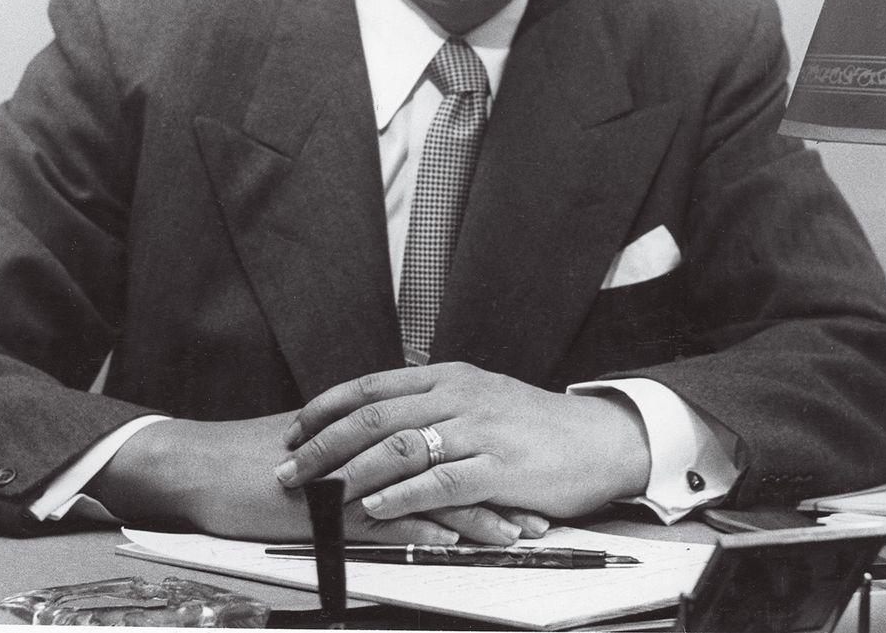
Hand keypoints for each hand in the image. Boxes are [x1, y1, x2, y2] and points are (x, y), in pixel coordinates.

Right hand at [87, 412, 547, 543]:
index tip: (527, 481)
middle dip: (498, 488)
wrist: (208, 465)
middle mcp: (369, 443)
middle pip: (449, 461)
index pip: (444, 440)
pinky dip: (424, 529)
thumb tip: (406, 455)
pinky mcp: (331, 502)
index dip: (488, 462)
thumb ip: (367, 448)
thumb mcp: (326, 447)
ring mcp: (353, 472)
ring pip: (428, 489)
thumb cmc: (266, 459)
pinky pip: (385, 517)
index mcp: (373, 426)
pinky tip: (456, 543)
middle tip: (540, 510)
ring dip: (477, 514)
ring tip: (517, 533)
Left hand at [274, 362, 651, 523]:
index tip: (292, 430)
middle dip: (322, 444)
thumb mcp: (479, 397)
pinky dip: (402, 495)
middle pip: (374, 417)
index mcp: (447, 377)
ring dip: (351, 472)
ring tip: (319, 493)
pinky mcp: (499, 468)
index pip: (372, 386)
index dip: (326, 408)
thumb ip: (433, 404)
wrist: (596, 438)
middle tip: (288, 469)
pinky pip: (440, 481)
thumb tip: (379, 417)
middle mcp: (457, 397)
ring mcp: (478, 431)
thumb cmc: (532, 425)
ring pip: (400, 447)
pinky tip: (375, 507)